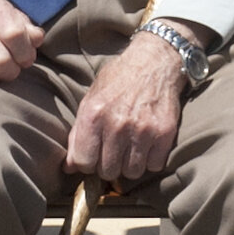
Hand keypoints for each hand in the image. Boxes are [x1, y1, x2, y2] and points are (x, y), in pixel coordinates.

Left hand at [64, 29, 188, 189]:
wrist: (154, 62)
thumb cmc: (118, 81)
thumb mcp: (90, 99)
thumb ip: (78, 134)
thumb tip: (69, 168)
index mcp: (93, 115)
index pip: (83, 162)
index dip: (87, 163)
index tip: (94, 156)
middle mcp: (117, 125)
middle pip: (108, 171)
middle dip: (109, 165)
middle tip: (114, 151)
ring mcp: (142, 130)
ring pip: (132, 172)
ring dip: (131, 164)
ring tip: (131, 147)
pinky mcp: (164, 133)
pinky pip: (154, 166)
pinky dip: (151, 160)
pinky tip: (147, 144)